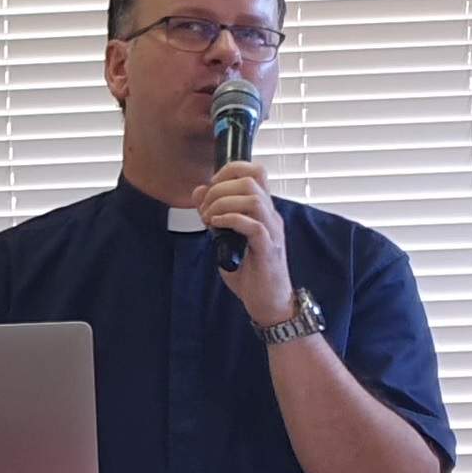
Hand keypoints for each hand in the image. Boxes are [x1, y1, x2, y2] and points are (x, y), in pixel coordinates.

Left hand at [192, 161, 294, 324]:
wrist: (268, 302)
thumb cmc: (249, 272)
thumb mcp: (224, 237)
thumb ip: (214, 214)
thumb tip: (199, 190)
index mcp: (262, 210)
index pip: (255, 172)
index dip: (230, 170)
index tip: (210, 187)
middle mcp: (271, 216)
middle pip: (252, 180)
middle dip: (220, 188)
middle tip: (204, 208)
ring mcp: (272, 232)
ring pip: (253, 199)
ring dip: (223, 204)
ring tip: (209, 218)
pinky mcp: (268, 250)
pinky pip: (253, 226)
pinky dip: (230, 220)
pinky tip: (215, 227)